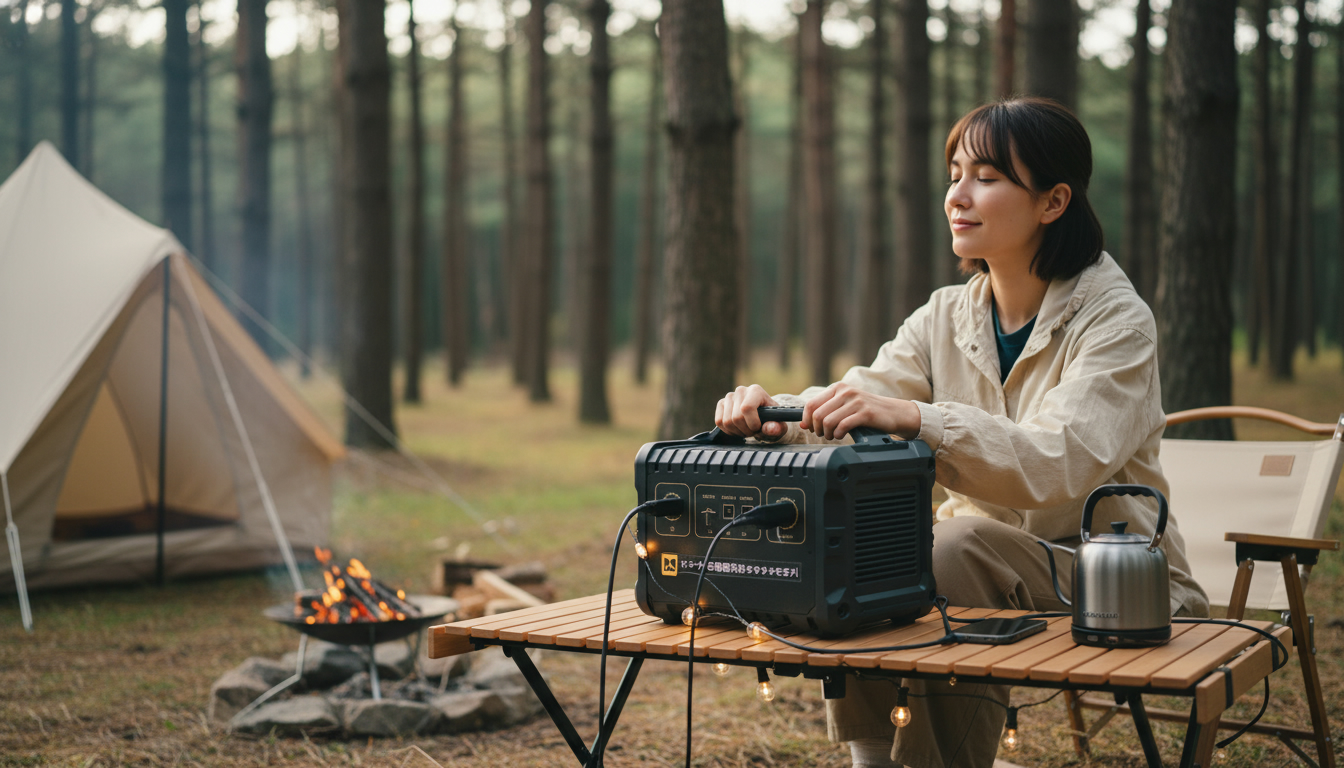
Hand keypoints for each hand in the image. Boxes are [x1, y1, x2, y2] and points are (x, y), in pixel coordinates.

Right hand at [715, 385, 786, 438]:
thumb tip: (769, 429)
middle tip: (753, 431)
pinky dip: (728, 430)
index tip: (759, 428)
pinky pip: (719, 421)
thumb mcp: (779, 426)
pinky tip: (737, 429)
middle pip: (736, 418)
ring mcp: (729, 397)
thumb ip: (777, 428)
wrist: (763, 417)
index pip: (747, 408)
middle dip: (746, 430)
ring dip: (738, 431)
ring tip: (747, 430)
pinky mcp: (721, 404)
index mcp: (756, 391)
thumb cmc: (772, 421)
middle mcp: (741, 390)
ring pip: (727, 421)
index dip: (752, 423)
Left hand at [801, 382, 921, 440]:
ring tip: (834, 436)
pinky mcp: (865, 413)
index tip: (812, 429)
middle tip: (824, 435)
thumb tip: (803, 424)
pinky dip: (838, 434)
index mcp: (838, 387)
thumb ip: (824, 411)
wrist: (894, 412)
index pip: (811, 404)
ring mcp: (856, 401)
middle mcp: (845, 392)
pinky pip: (843, 426)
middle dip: (818, 429)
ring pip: (828, 421)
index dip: (807, 420)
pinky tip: (842, 435)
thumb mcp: (844, 406)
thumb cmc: (866, 411)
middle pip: (818, 415)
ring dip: (828, 434)